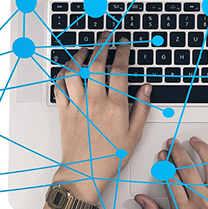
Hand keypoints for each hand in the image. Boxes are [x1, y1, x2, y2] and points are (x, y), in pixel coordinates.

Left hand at [52, 34, 152, 204]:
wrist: (84, 173)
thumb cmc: (110, 157)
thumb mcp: (135, 135)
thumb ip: (142, 108)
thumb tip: (147, 88)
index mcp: (115, 106)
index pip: (119, 70)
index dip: (122, 52)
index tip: (124, 44)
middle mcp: (95, 101)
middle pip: (96, 64)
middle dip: (102, 44)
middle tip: (106, 35)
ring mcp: (78, 104)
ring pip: (75, 71)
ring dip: (80, 55)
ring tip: (86, 48)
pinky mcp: (64, 111)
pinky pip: (60, 86)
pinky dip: (62, 73)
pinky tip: (69, 68)